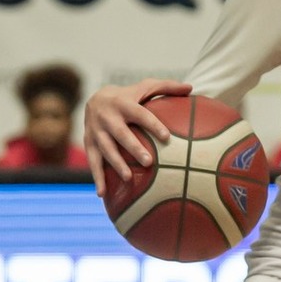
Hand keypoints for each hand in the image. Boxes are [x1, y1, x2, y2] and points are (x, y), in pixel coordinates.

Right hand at [83, 78, 192, 192]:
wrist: (93, 98)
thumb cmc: (128, 96)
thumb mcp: (144, 87)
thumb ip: (166, 87)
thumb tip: (191, 87)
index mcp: (124, 103)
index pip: (140, 114)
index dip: (153, 125)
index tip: (167, 137)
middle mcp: (107, 117)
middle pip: (121, 134)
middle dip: (133, 148)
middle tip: (149, 162)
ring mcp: (96, 132)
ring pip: (106, 149)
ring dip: (116, 164)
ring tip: (128, 178)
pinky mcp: (89, 144)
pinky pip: (92, 162)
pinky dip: (97, 178)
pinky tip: (103, 193)